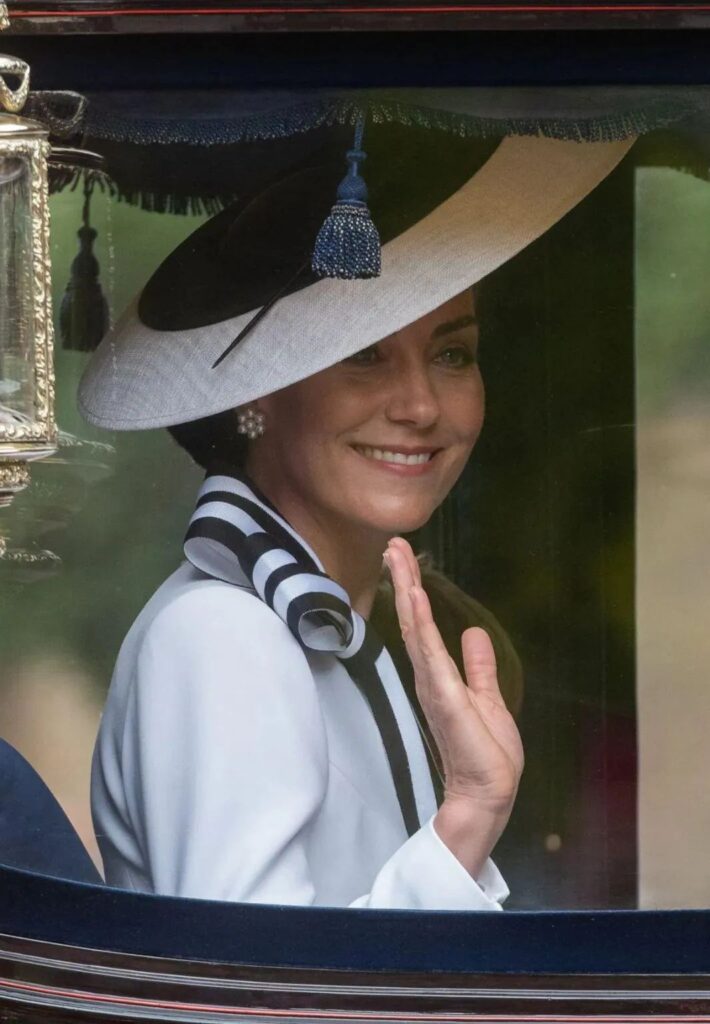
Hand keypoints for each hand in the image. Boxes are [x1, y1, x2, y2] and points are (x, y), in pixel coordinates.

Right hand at [383, 537, 523, 876]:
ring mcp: (434, 684)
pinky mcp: (444, 695)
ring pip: (416, 628)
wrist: (489, 792)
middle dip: (404, 580)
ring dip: (407, 590)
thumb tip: (473, 633)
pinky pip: (429, 651)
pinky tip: (415, 597)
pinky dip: (420, 622)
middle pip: (413, 619)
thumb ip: (478, 667)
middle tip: (393, 544)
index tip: (404, 558)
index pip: (422, 624)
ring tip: (397, 557)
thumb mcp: (488, 697)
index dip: (412, 591)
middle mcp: (429, 675)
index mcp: (439, 675)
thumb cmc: (486, 752)